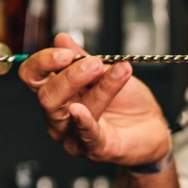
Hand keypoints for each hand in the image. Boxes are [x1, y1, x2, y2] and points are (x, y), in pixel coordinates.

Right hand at [18, 33, 169, 165]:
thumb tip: (62, 39)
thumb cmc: (128, 103)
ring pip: (69, 110)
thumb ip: (83, 58)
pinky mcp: (96, 149)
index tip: (65, 51)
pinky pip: (85, 135)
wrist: (153, 126)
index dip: (44, 62)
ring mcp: (74, 135)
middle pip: (46, 96)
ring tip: (118, 71)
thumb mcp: (107, 73)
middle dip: (70, 76)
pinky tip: (80, 110)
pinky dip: (82, 122)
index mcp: (58, 93)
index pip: (33, 77)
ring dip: (96, 88)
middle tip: (94, 63)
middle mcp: (60, 116)